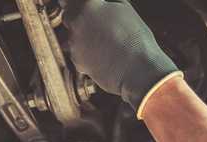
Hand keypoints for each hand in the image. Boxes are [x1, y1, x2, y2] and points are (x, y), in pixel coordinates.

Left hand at [61, 0, 179, 113]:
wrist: (138, 71)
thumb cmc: (136, 38)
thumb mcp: (125, 9)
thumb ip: (107, 2)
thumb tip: (100, 2)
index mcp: (89, 5)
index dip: (80, 4)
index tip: (85, 6)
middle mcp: (77, 22)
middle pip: (68, 15)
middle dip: (78, 18)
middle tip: (96, 23)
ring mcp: (74, 43)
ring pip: (72, 36)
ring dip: (83, 37)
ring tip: (105, 43)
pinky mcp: (76, 61)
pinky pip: (77, 53)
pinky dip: (86, 54)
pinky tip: (104, 56)